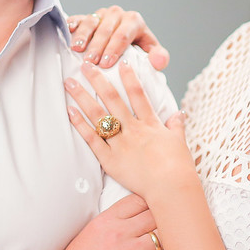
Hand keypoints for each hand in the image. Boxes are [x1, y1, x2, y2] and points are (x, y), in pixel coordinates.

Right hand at [52, 193, 168, 249]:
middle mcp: (119, 233)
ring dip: (168, 237)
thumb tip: (139, 211)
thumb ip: (116, 218)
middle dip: (163, 216)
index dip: (150, 202)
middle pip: (154, 214)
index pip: (138, 200)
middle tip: (169, 221)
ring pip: (162, 235)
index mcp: (107, 220)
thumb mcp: (93, 230)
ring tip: (171, 239)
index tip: (156, 206)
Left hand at [65, 61, 195, 200]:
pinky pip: (92, 140)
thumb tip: (178, 114)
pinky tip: (70, 112)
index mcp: (150, 123)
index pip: (137, 94)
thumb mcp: (179, 141)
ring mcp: (120, 143)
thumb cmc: (178, 166)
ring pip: (98, 115)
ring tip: (69, 83)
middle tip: (85, 65)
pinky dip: (80, 125)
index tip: (120, 62)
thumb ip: (176, 125)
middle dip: (97, 80)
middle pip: (112, 99)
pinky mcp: (110, 160)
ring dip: (82, 97)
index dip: (128, 77)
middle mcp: (133, 129)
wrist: (172, 187)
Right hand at [67, 6, 169, 69]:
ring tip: (77, 49)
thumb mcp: (151, 54)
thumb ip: (159, 58)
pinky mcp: (87, 16)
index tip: (106, 64)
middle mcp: (118, 14)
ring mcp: (101, 14)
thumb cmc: (138, 50)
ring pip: (91, 22)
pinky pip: (79, 18)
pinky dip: (73, 24)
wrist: (124, 43)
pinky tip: (68, 31)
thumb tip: (159, 62)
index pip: (123, 35)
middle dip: (97, 46)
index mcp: (134, 21)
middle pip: (106, 30)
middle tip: (90, 62)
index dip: (114, 49)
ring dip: (83, 36)